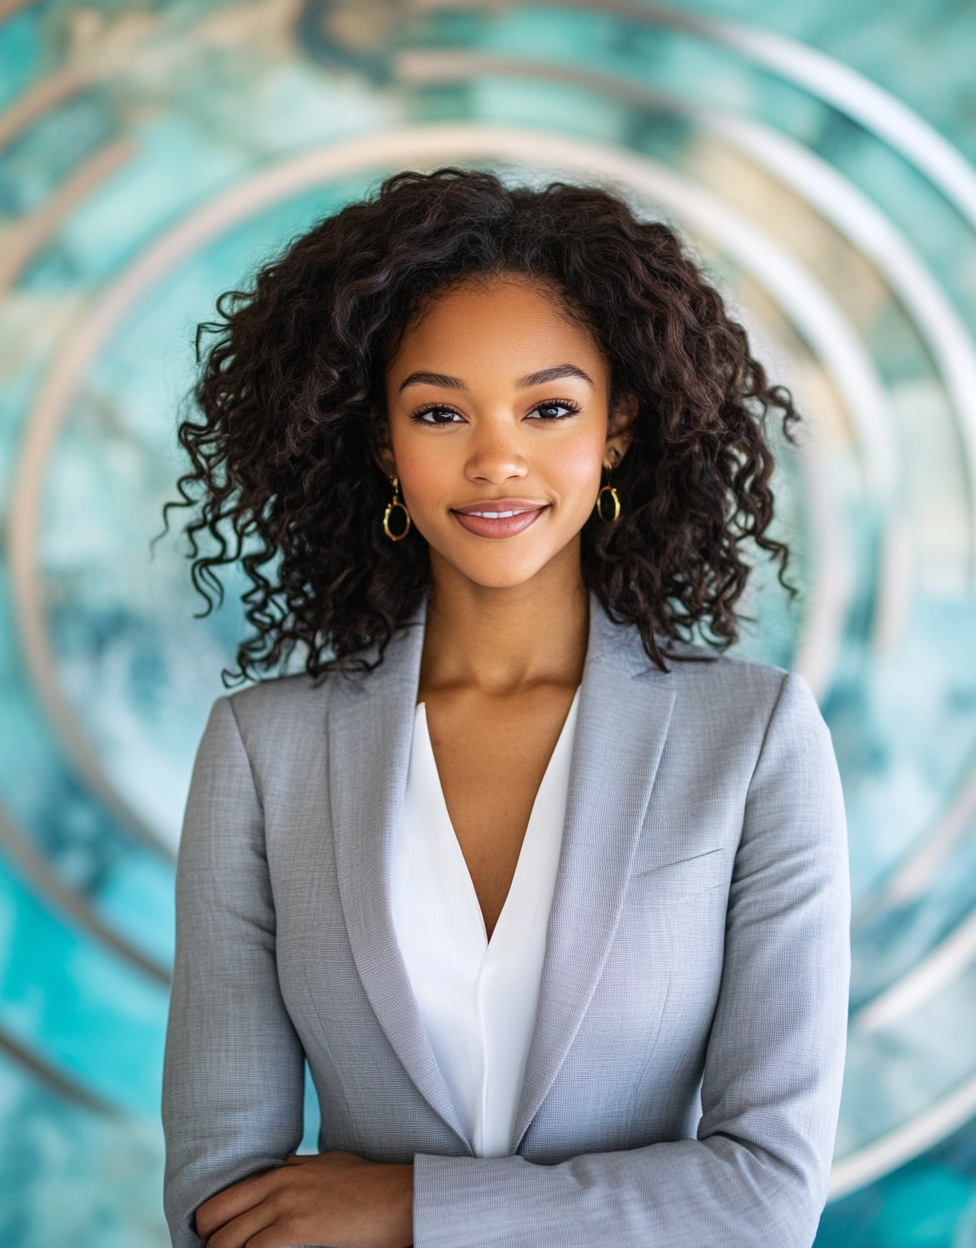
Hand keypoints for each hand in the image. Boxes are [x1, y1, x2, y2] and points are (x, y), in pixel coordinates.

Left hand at [195, 1151, 413, 1247]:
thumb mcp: (333, 1166)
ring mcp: (286, 1202)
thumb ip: (303, 1171)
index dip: (213, 1222)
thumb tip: (284, 1176)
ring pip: (226, 1238)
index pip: (228, 1194)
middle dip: (205, 1241)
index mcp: (284, 1169)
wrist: (401, 1196)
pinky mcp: (297, 1225)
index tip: (210, 1242)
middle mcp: (278, 1181)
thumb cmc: (373, 1185)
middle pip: (214, 1213)